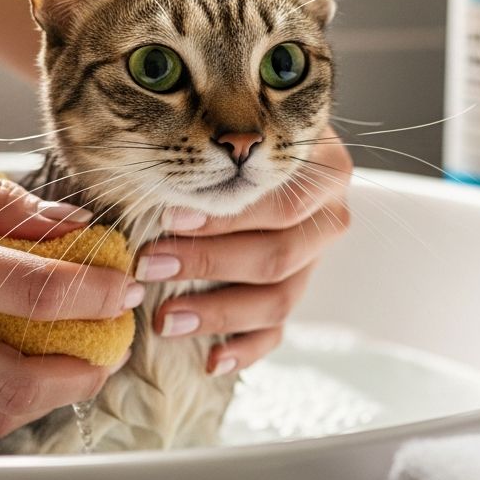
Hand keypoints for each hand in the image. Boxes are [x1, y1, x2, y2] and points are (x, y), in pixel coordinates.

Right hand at [0, 151, 140, 436]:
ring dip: (50, 395)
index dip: (95, 294)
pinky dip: (2, 397)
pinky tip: (20, 365)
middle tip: (113, 344)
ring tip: (78, 360)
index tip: (125, 288)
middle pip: (19, 382)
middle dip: (86, 370)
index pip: (32, 291)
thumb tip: (70, 223)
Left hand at [135, 128, 351, 373]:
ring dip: (218, 313)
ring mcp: (315, 260)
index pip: (278, 203)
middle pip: (277, 255)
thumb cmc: (230, 132)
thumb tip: (158, 173)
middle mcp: (329, 216)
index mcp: (321, 169)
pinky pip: (277, 332)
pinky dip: (245, 349)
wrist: (255, 149)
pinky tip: (211, 360)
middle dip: (208, 263)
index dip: (224, 217)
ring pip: (278, 299)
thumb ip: (211, 138)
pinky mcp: (296, 292)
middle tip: (150, 266)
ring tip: (165, 319)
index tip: (169, 219)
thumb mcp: (230, 120)